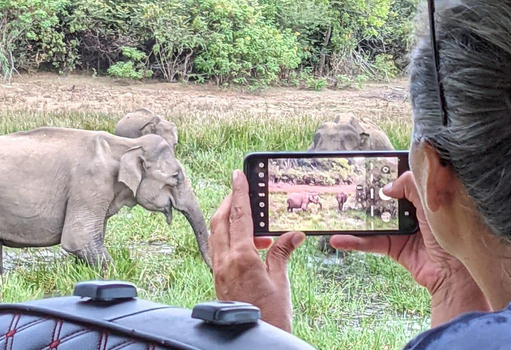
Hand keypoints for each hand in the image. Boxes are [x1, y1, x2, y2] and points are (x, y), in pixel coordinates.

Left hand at [209, 170, 304, 331]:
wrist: (254, 339)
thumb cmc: (271, 314)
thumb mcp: (281, 280)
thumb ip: (282, 252)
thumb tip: (294, 234)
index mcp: (241, 257)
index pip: (238, 216)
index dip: (239, 193)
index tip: (238, 175)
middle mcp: (224, 261)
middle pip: (220, 221)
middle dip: (228, 201)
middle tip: (238, 188)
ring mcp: (218, 271)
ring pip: (216, 234)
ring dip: (226, 218)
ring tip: (242, 211)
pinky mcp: (218, 279)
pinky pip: (218, 249)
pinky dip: (228, 236)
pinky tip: (244, 240)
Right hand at [330, 172, 489, 325]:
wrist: (455, 270)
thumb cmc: (450, 229)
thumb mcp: (430, 199)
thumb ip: (410, 185)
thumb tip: (387, 188)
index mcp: (425, 196)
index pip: (404, 180)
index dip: (388, 174)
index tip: (370, 167)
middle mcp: (413, 211)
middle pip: (385, 199)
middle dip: (366, 194)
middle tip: (346, 187)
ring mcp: (402, 230)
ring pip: (374, 220)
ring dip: (354, 218)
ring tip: (335, 211)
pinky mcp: (395, 248)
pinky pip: (371, 243)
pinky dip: (354, 242)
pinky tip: (338, 239)